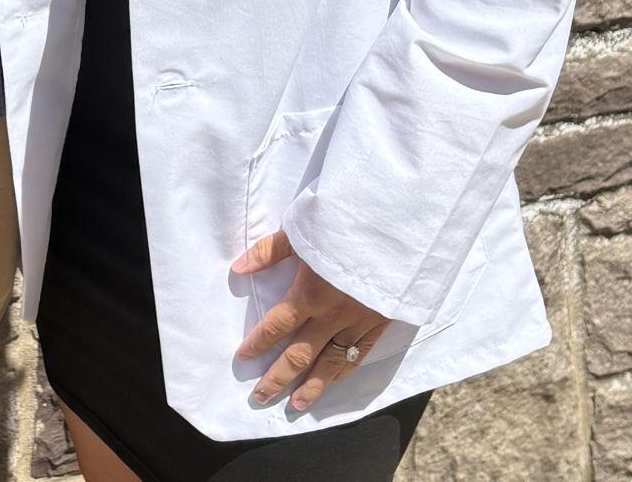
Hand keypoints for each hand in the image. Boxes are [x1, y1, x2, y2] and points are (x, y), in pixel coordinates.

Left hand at [231, 232, 390, 411]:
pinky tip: (332, 384)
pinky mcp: (379, 324)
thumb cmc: (342, 225)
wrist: (393, 229)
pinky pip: (358, 356)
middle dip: (278, 377)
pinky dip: (342, 373)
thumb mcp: (302, 231)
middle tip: (260, 397)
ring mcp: (357, 323)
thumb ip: (269, 252)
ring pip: (330, 364)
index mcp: (310, 293)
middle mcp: (332, 315)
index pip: (277, 325)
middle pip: (300, 354)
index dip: (258, 342)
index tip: (243, 357)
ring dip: (311, 387)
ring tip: (294, 406)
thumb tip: (237, 269)